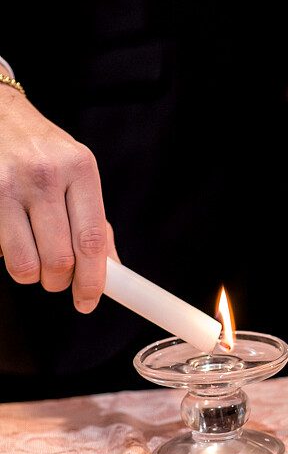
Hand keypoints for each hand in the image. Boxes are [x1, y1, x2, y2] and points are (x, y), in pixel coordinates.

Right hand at [0, 85, 112, 312]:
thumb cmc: (43, 151)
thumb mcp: (78, 174)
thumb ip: (94, 222)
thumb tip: (111, 271)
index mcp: (79, 169)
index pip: (91, 239)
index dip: (93, 280)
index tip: (89, 301)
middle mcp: (43, 175)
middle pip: (59, 258)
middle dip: (61, 282)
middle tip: (59, 280)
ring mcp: (5, 185)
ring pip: (25, 263)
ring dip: (33, 277)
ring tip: (36, 264)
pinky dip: (8, 258)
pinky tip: (13, 240)